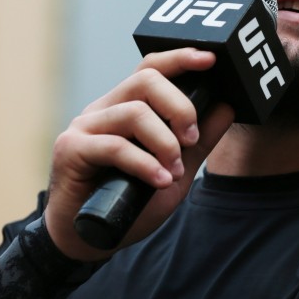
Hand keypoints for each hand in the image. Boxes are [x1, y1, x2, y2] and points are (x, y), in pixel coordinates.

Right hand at [43, 48, 233, 260]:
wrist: (89, 240)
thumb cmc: (131, 201)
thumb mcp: (175, 169)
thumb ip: (199, 141)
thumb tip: (227, 107)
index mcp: (126, 106)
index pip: (152, 68)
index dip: (180, 59)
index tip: (210, 60)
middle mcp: (104, 109)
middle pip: (146, 80)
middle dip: (180, 107)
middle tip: (191, 140)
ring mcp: (85, 127)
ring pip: (135, 113)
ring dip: (165, 143)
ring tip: (173, 172)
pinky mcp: (71, 149)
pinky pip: (115, 146)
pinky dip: (144, 164)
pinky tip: (158, 181)